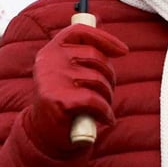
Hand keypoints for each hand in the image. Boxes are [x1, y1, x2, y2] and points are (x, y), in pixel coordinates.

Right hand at [24, 24, 127, 155]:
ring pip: (98, 79)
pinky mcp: (59, 99)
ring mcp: (52, 78)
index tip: (123, 51)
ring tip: (103, 108)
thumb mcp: (69, 74)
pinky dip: (105, 112)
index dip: (104, 38)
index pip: (79, 31)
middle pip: (95, 56)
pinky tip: (106, 119)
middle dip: (109, 76)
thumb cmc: (64, 101)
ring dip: (108, 97)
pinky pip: (95, 100)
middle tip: (108, 92)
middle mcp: (49, 60)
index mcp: (51, 51)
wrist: (44, 135)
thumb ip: (83, 58)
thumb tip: (116, 46)